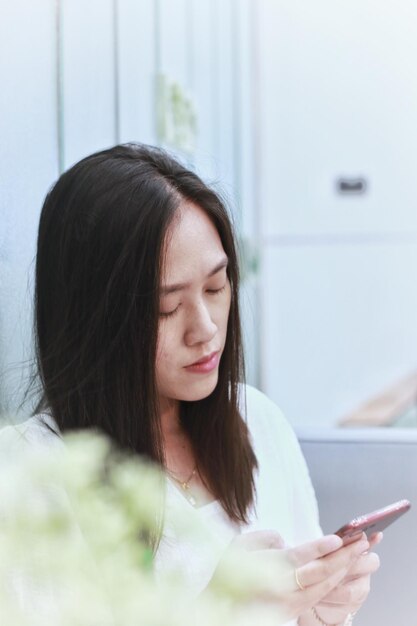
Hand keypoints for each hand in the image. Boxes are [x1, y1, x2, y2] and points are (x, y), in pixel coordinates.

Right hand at [212, 530, 369, 623]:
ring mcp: (290, 603)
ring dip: (344, 569)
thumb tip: (285, 541)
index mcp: (268, 570)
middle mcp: (282, 589)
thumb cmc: (226, 575)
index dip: (320, 547)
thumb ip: (265, 538)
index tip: (337, 538)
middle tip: (361, 540)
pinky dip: (333, 581)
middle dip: (343, 556)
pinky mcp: (293, 611)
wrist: (222, 611)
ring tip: (358, 552)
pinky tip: (342, 570)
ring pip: (324, 586)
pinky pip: (319, 595)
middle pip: (319, 573)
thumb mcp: (239, 546)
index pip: (301, 557)